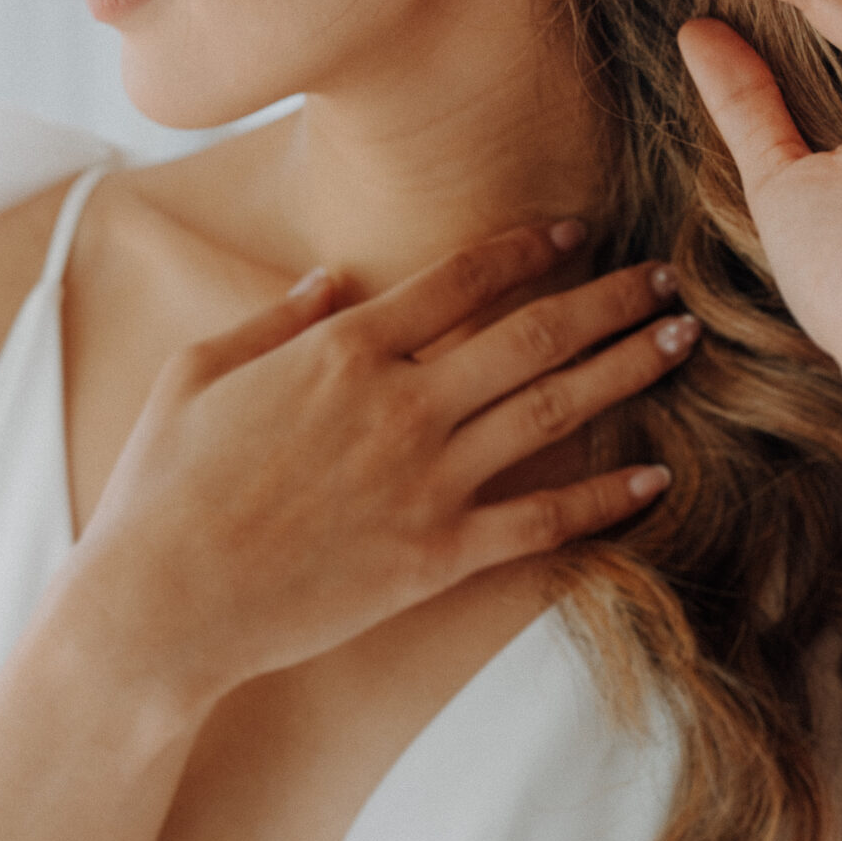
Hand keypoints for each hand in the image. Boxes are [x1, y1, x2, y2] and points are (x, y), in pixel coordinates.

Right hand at [70, 229, 694, 707]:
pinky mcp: (435, 556)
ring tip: (683, 341)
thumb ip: (273, 318)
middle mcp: (399, 402)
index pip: (462, 278)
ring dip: (627, 370)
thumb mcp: (195, 372)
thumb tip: (332, 281)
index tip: (576, 234)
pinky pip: (541, 520)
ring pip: (554, 410)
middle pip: (533, 333)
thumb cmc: (159, 486)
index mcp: (343, 347)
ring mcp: (424, 481)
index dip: (529, 249)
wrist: (158, 606)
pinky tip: (656, 479)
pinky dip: (604, 498)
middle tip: (667, 278)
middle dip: (609, 299)